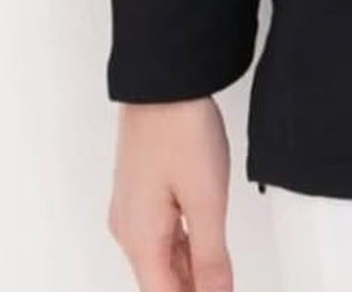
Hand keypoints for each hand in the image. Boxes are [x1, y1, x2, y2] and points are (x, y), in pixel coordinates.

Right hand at [107, 96, 234, 291]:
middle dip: (191, 289)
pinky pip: (162, 233)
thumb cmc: (180, 131)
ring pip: (162, 257)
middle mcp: (129, 229)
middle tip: (222, 283)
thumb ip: (212, 257)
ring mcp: (133, 208)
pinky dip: (185, 247)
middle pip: (160, 281)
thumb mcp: (206, 200)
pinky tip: (206, 245)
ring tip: (221, 275)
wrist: (162, 80)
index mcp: (140, 240)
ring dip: (190, 271)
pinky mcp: (142, 189)